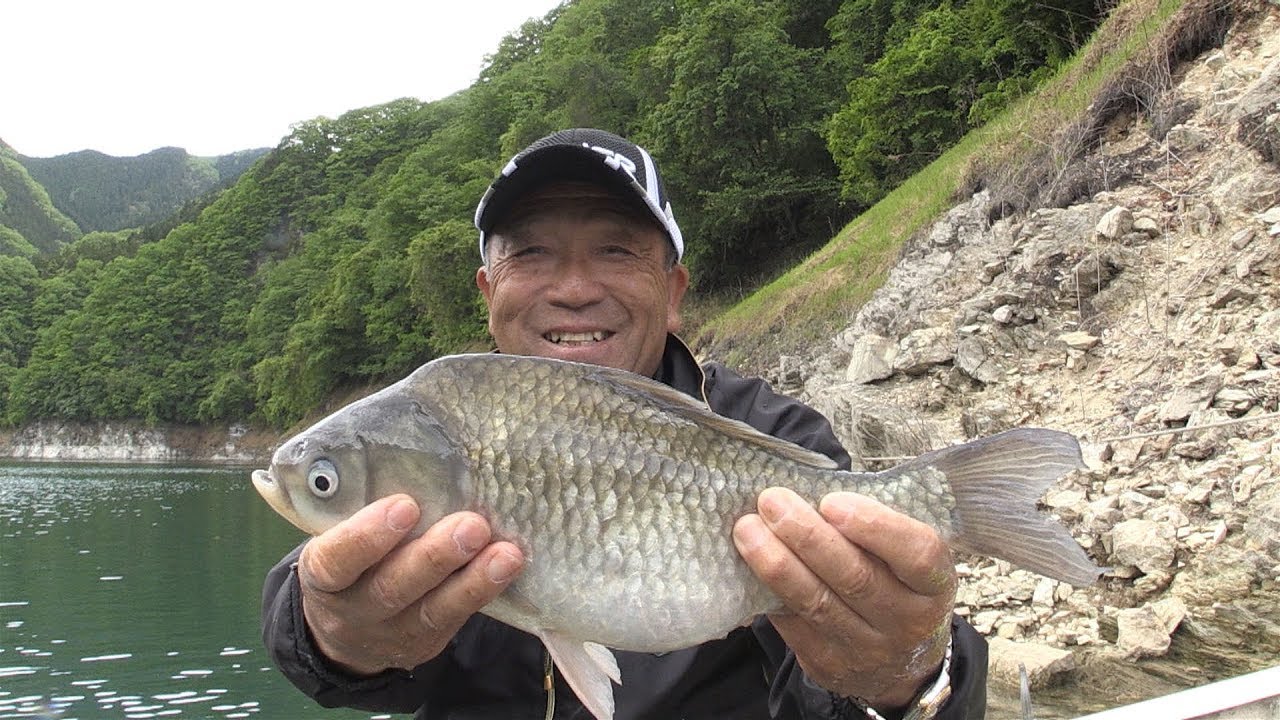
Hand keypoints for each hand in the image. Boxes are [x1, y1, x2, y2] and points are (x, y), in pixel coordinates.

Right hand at [297, 494, 524, 675]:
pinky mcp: (425, 644)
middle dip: (435, 556)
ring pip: (432, 611)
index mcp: (323, 575)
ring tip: (506, 554)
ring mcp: (390, 633)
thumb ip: (362, 507)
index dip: (367, 536)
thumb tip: (416, 455)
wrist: (348, 630)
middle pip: (391, 588)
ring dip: (473, 581)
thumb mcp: (339, 536)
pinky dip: (484, 592)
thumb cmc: (353, 559)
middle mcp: (353, 610)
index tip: (405, 505)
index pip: (335, 560)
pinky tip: (507, 567)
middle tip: (472, 525)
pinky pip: (456, 620)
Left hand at [733, 488, 955, 710]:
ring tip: (747, 529)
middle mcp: (905, 622)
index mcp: (933, 586)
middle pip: (855, 577)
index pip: (917, 555)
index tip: (832, 501)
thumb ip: (876, 530)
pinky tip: (748, 564)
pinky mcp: (828, 665)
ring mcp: (866, 649)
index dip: (875, 526)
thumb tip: (812, 493)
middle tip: (772, 501)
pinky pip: (792, 625)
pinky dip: (767, 592)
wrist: (901, 666)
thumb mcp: (907, 561)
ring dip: (777, 563)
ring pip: (816, 603)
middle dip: (808, 536)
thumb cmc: (897, 588)